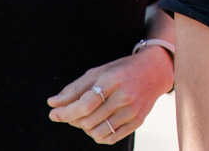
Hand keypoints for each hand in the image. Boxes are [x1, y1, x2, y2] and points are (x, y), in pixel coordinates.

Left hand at [47, 46, 173, 144]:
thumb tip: (53, 104)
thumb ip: (75, 88)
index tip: (54, 114)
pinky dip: (98, 135)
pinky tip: (97, 124)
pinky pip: (110, 138)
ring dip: (85, 128)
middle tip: (71, 113)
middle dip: (73, 120)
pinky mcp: (137, 121)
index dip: (66, 112)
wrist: (155, 71)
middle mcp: (125, 97)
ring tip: (86, 118)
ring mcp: (133, 111)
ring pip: (97, 132)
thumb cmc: (123, 70)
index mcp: (113, 81)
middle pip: (88, 120)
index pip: (85, 104)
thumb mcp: (99, 72)